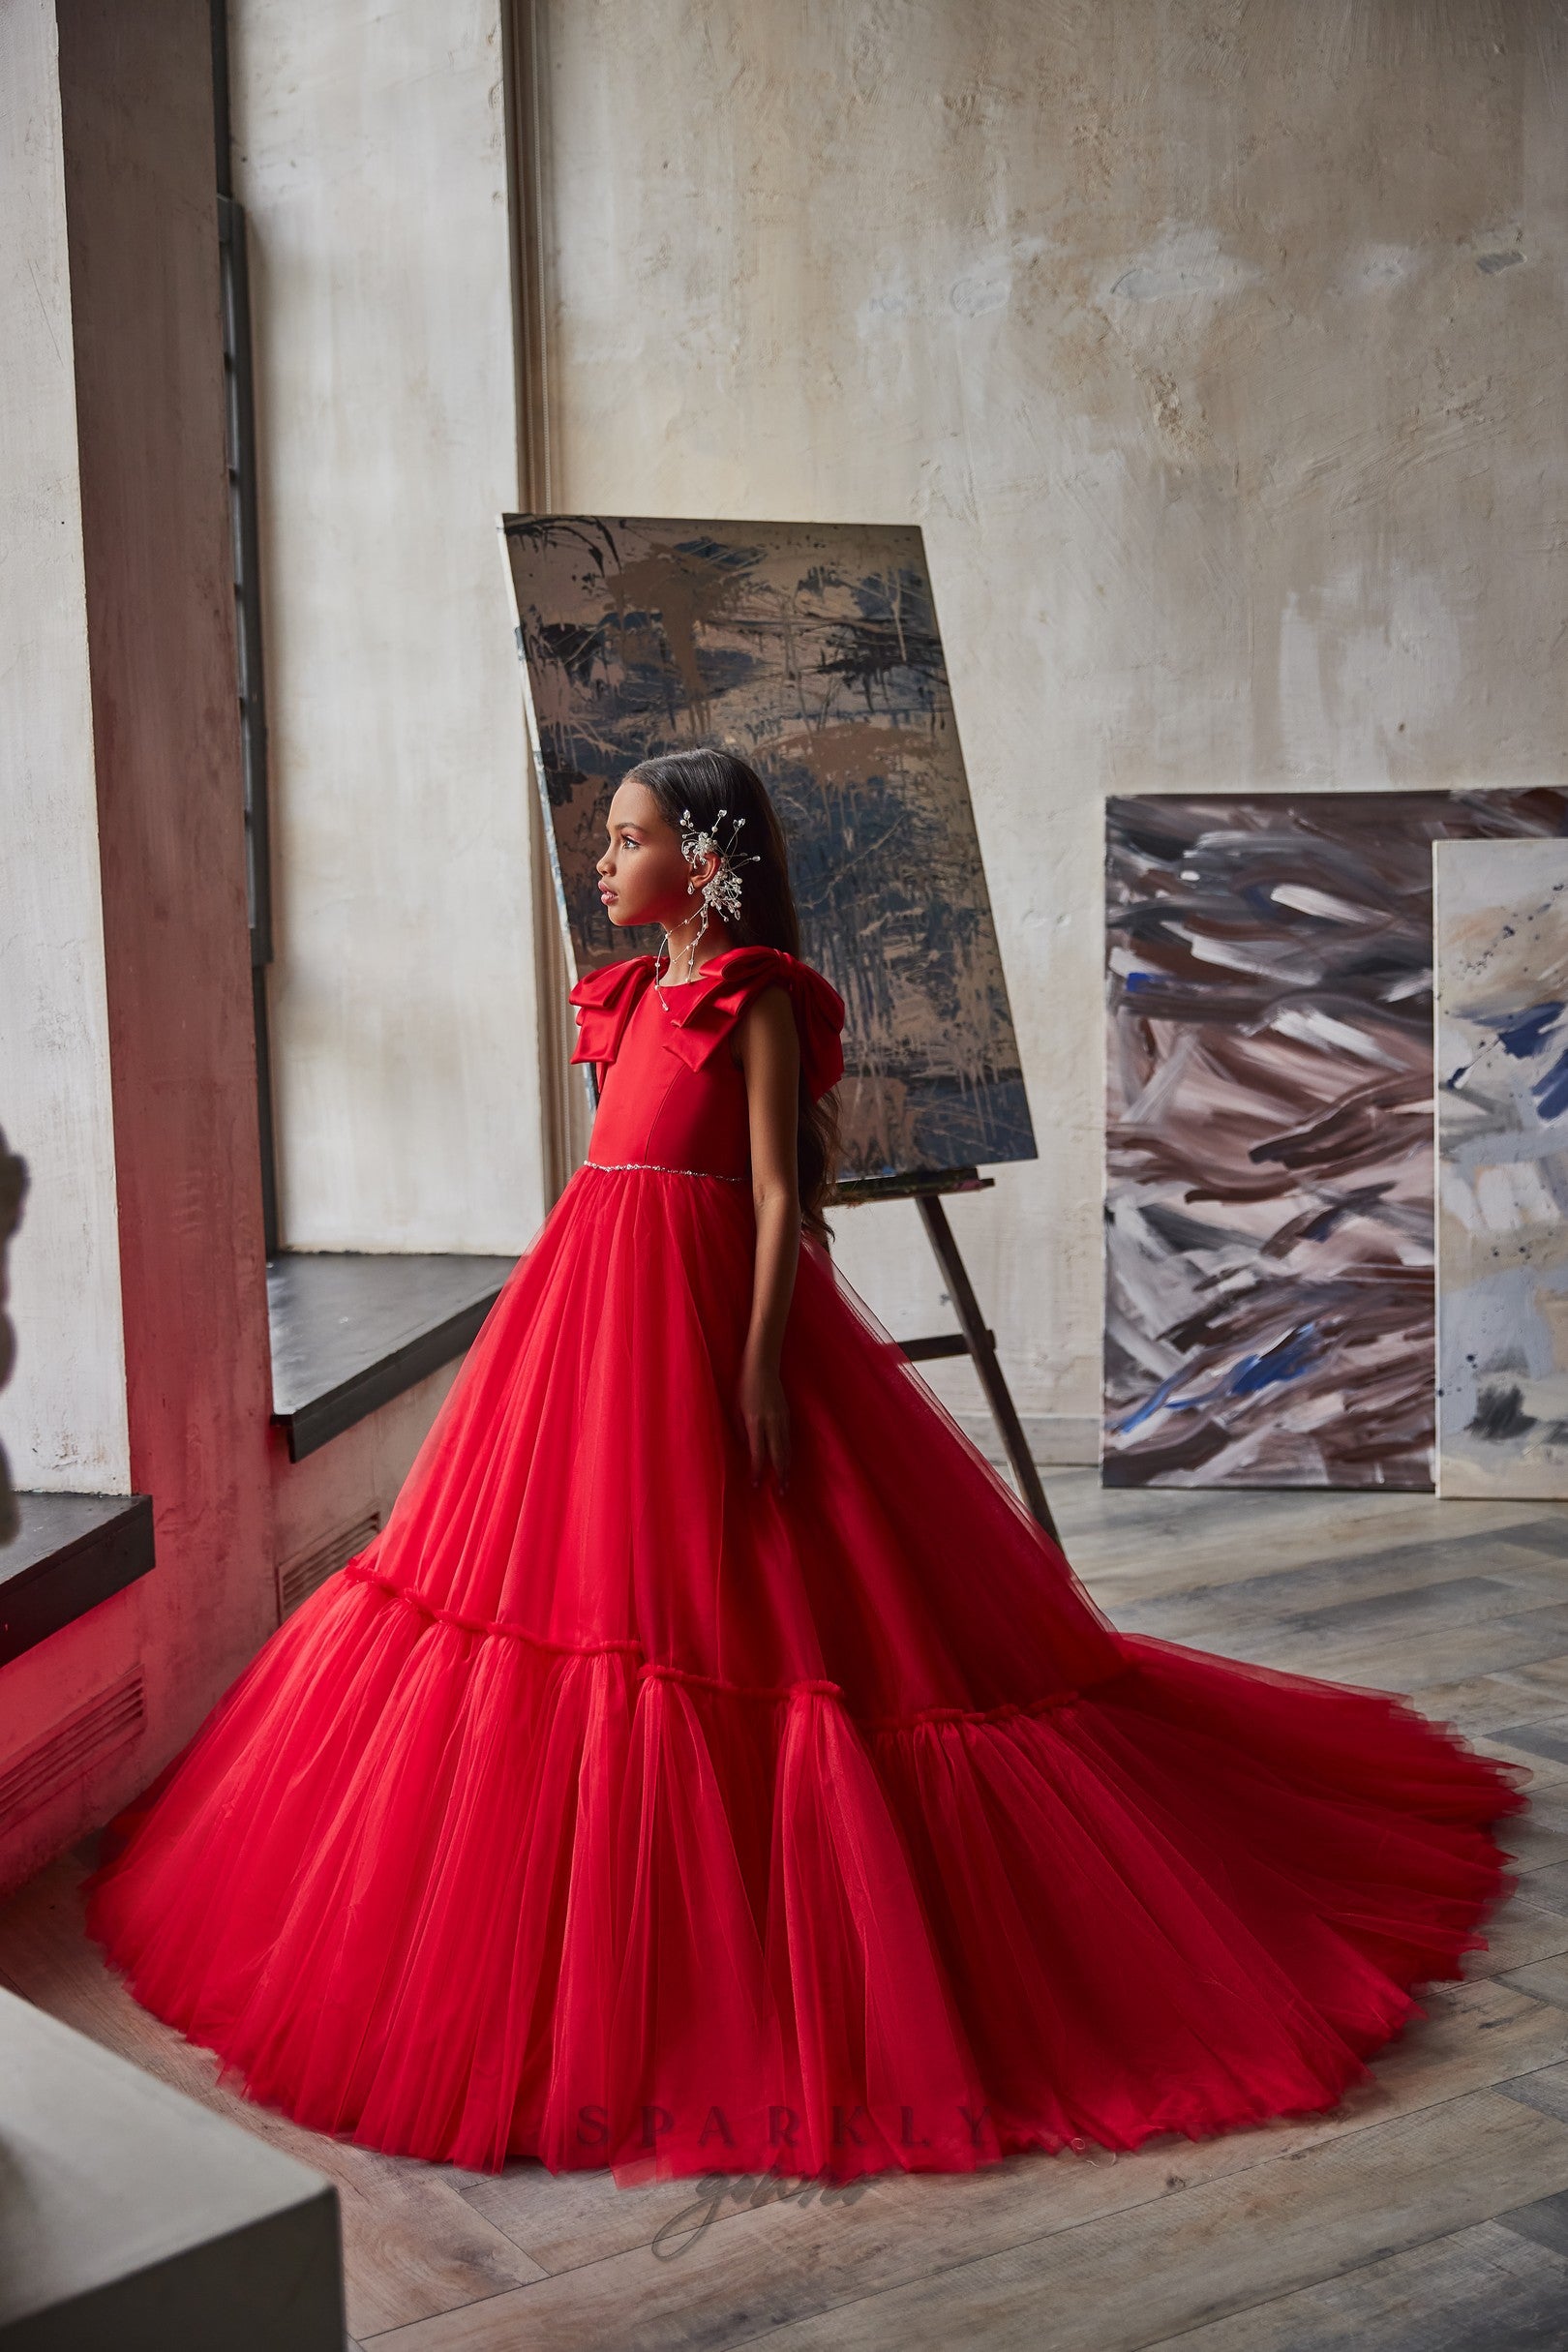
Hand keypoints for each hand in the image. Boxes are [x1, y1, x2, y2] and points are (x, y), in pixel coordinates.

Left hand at [737, 1350, 790, 1491]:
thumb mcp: (735, 1407)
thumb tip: (747, 1448)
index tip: (756, 1484)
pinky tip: (787, 1460)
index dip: (758, 1470)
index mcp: (756, 1421)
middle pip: (778, 1454)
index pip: (758, 1453)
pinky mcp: (787, 1414)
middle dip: (779, 1474)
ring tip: (786, 1481)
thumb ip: (740, 1429)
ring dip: (786, 1466)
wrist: (763, 1365)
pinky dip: (788, 1452)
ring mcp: (782, 1418)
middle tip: (781, 1491)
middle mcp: (772, 1422)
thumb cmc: (744, 1385)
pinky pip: (788, 1438)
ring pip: (786, 1447)